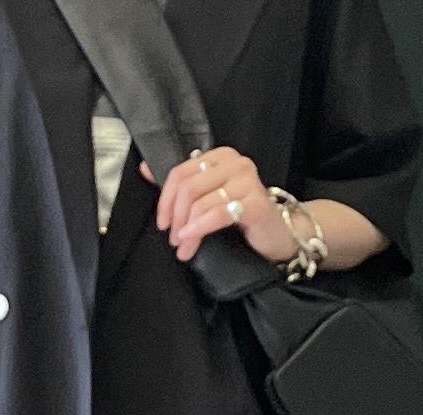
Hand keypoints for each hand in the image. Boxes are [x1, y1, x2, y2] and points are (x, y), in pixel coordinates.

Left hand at [142, 150, 297, 265]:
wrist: (277, 236)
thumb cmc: (242, 218)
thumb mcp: (208, 199)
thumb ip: (181, 185)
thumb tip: (145, 170)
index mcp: (221, 157)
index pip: (181, 171)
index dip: (165, 199)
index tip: (163, 223)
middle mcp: (236, 162)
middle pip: (189, 187)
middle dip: (176, 217)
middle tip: (173, 239)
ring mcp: (247, 180)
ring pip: (201, 202)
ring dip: (187, 230)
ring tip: (184, 249)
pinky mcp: (255, 202)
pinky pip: (218, 214)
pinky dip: (200, 229)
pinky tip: (191, 242)